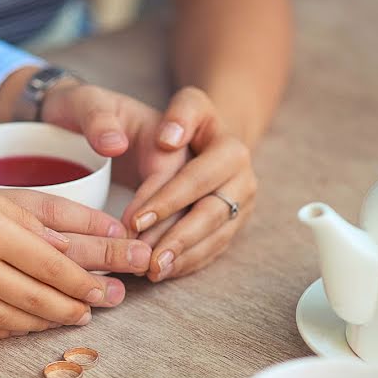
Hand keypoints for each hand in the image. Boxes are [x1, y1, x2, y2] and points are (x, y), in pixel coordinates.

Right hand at [0, 113, 122, 338]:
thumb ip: (20, 213)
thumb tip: (62, 238)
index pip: (50, 263)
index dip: (79, 281)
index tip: (99, 289)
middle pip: (34, 296)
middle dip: (69, 307)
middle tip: (91, 312)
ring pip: (6, 318)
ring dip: (40, 323)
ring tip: (61, 321)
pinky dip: (2, 330)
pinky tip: (18, 327)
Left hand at [128, 87, 257, 281]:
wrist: (208, 140)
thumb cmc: (183, 123)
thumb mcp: (184, 105)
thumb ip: (179, 114)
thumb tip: (169, 139)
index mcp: (230, 148)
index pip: (197, 177)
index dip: (166, 199)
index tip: (134, 219)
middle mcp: (243, 179)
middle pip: (209, 213)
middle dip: (174, 236)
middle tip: (141, 254)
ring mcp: (242, 206)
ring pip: (213, 237)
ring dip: (181, 256)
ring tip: (150, 270)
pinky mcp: (235, 226)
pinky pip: (213, 250)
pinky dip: (187, 263)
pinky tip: (161, 272)